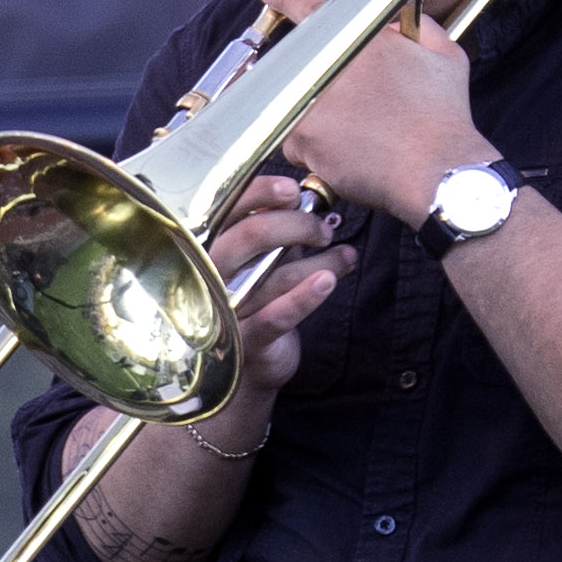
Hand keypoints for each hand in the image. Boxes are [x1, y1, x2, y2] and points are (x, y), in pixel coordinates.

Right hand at [202, 169, 343, 412]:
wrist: (248, 371)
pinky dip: (304, 297)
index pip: (229, 211)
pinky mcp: (250, 341)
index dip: (261, 194)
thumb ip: (274, 236)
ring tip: (346, 256)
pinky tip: (327, 282)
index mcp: (214, 250)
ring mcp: (229, 310)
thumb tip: (305, 199)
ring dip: (320, 261)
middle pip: (249, 236)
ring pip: (275, 274)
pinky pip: (278, 316)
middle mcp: (214, 277)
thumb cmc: (258, 307)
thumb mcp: (261, 264)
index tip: (293, 190)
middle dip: (296, 225)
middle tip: (324, 230)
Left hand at [274, 8, 487, 222]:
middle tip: (352, 108)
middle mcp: (328, 65)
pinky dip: (316, 151)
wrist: (438, 171)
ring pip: (296, 107)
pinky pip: (295, 143)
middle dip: (318, 84)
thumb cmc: (445, 117)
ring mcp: (311, 101)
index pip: (310, 8)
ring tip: (358, 133)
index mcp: (361, 38)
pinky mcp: (303, 138)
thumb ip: (418, 25)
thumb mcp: (446, 56)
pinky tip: (349, 154)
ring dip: (318, 119)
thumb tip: (395, 22)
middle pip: (298, 65)